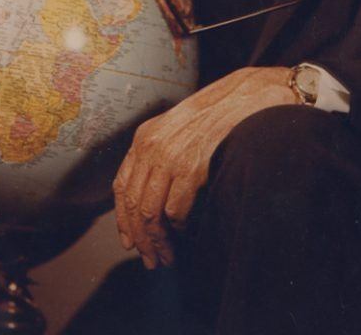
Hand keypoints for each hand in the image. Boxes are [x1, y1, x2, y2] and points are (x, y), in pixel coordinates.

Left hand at [112, 66, 297, 268]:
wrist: (238, 100)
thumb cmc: (210, 117)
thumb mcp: (173, 128)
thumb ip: (156, 153)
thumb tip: (147, 195)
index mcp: (143, 137)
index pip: (122, 186)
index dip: (123, 219)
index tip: (130, 240)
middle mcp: (151, 148)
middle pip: (134, 205)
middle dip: (140, 238)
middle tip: (150, 259)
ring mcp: (170, 158)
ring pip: (151, 213)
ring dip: (158, 241)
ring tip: (166, 256)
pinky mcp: (190, 169)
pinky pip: (174, 210)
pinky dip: (177, 228)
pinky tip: (184, 233)